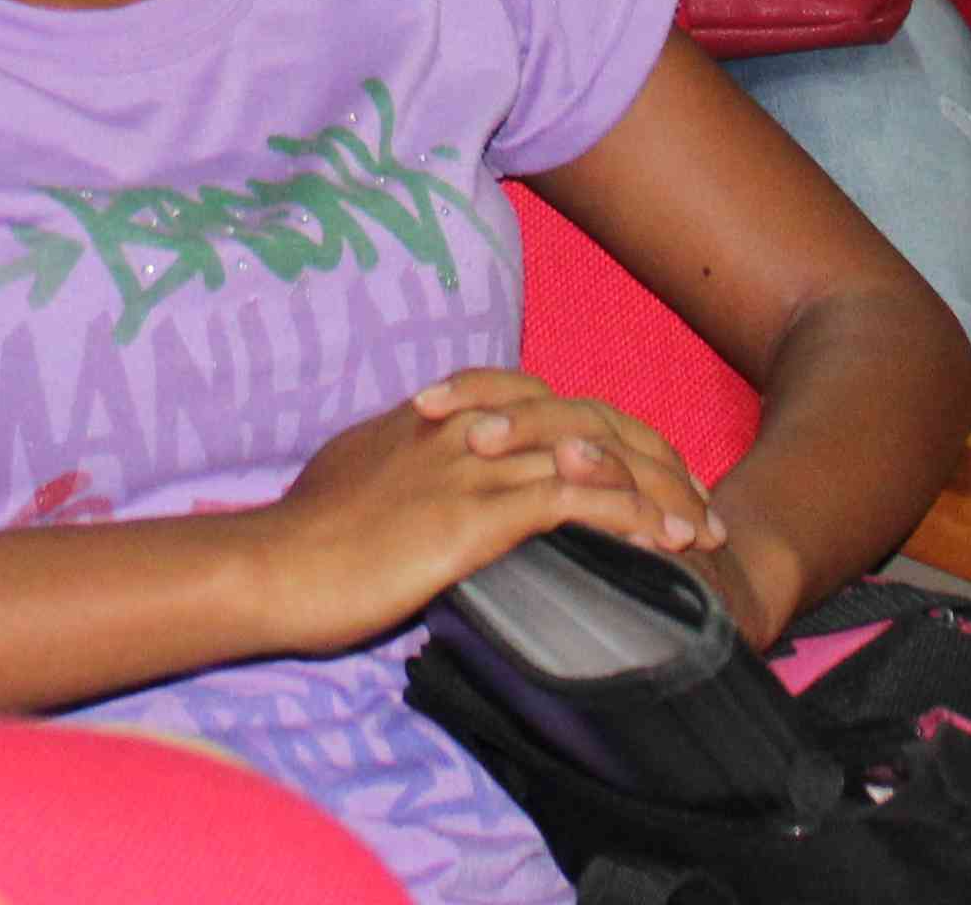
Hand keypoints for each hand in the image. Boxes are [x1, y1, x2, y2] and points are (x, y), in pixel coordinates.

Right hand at [254, 369, 718, 653]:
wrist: (271, 565)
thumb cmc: (304, 538)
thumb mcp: (358, 476)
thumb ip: (401, 464)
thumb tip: (414, 477)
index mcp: (445, 415)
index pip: (551, 406)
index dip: (608, 437)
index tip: (646, 473)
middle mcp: (470, 426)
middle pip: (590, 420)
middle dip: (653, 459)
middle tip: (696, 502)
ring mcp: (477, 465)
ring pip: (595, 455)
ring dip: (657, 490)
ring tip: (699, 530)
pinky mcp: (478, 512)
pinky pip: (576, 500)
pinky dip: (629, 514)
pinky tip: (662, 540)